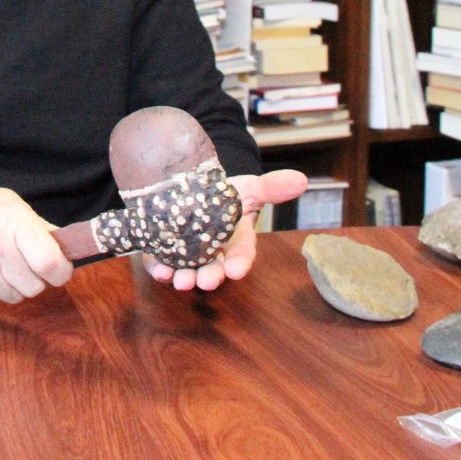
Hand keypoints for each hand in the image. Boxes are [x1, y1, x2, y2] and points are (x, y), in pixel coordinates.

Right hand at [0, 187, 73, 302]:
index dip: (61, 270)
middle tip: (27, 263)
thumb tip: (67, 248)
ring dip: (16, 286)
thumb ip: (40, 227)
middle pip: (35, 286)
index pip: (49, 262)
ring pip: (16, 297)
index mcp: (13, 222)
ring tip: (4, 265)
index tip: (59, 267)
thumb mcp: (11, 204)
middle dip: (37, 278)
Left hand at [143, 168, 307, 291]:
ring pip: (188, 272)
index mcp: (236, 242)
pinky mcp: (166, 252)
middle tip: (205, 281)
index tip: (236, 270)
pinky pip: (162, 264)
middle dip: (210, 276)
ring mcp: (189, 256)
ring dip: (184, 279)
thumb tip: (301, 179)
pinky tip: (158, 269)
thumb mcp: (249, 188)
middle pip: (214, 269)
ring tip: (180, 281)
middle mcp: (214, 254)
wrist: (195, 189)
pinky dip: (159, 269)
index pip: (241, 255)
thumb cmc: (225, 195)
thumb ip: (271, 187)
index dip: (240, 263)